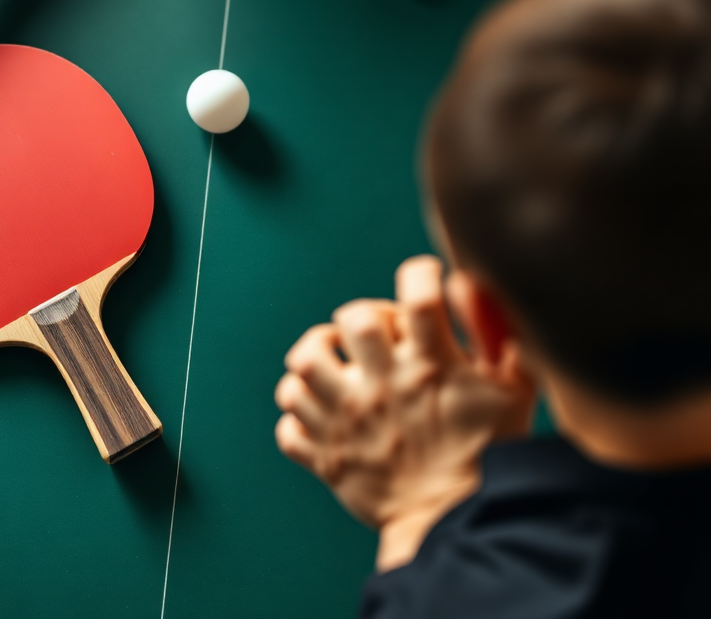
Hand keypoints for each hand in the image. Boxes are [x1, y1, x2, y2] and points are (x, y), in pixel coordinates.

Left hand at [274, 256, 533, 570]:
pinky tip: (319, 413)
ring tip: (333, 364)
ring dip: (315, 357)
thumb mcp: (512, 390)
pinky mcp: (327, 458)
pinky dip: (298, 415)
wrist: (458, 525)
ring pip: (304, 365)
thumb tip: (468, 282)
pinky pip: (288, 425)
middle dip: (361, 317)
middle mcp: (383, 388)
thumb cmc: (489, 453)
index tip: (422, 278)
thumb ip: (494, 332)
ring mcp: (348, 422)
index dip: (420, 274)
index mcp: (432, 368)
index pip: (420, 297)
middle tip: (372, 336)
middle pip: (352, 320)